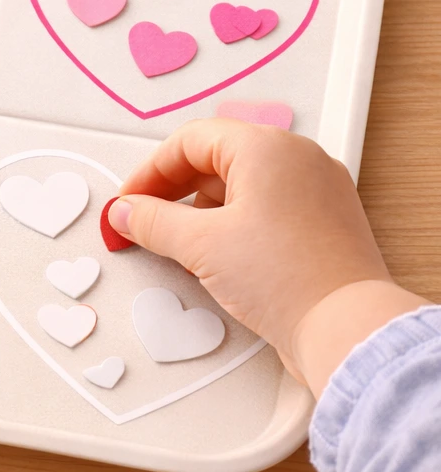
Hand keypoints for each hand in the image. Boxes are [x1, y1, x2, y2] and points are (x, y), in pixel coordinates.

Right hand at [107, 120, 427, 394]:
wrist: (347, 331)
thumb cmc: (286, 279)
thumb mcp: (200, 245)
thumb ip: (152, 221)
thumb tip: (124, 212)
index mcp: (267, 148)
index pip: (191, 140)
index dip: (151, 171)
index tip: (129, 202)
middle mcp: (297, 159)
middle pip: (216, 158)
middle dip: (174, 190)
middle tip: (146, 221)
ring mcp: (317, 189)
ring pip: (241, 184)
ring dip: (202, 208)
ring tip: (181, 244)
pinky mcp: (324, 221)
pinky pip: (267, 206)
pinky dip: (234, 222)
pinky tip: (218, 255)